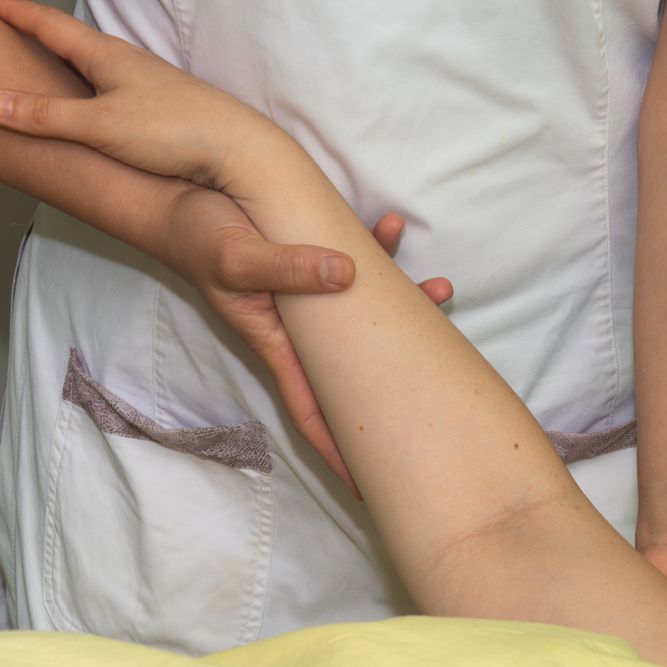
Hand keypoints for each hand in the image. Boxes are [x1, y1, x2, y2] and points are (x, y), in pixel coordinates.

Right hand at [0, 0, 283, 196]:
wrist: (239, 150)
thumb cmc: (179, 131)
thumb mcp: (99, 125)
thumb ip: (45, 116)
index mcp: (108, 57)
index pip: (52, 26)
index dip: (19, 13)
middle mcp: (132, 64)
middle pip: (78, 41)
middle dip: (45, 33)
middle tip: (19, 27)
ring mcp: (153, 85)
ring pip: (103, 65)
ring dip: (75, 60)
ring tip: (55, 62)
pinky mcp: (168, 110)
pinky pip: (122, 90)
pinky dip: (100, 89)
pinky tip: (106, 104)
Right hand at [162, 186, 451, 498]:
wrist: (175, 197)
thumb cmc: (196, 236)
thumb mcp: (237, 256)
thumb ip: (286, 267)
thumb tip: (347, 274)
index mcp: (277, 343)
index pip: (313, 411)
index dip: (339, 450)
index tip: (369, 486)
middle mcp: (299, 329)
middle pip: (356, 364)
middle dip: (401, 368)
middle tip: (448, 361)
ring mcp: (308, 297)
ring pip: (364, 311)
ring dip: (403, 299)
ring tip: (441, 288)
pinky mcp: (309, 258)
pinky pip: (351, 261)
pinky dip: (375, 248)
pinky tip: (390, 225)